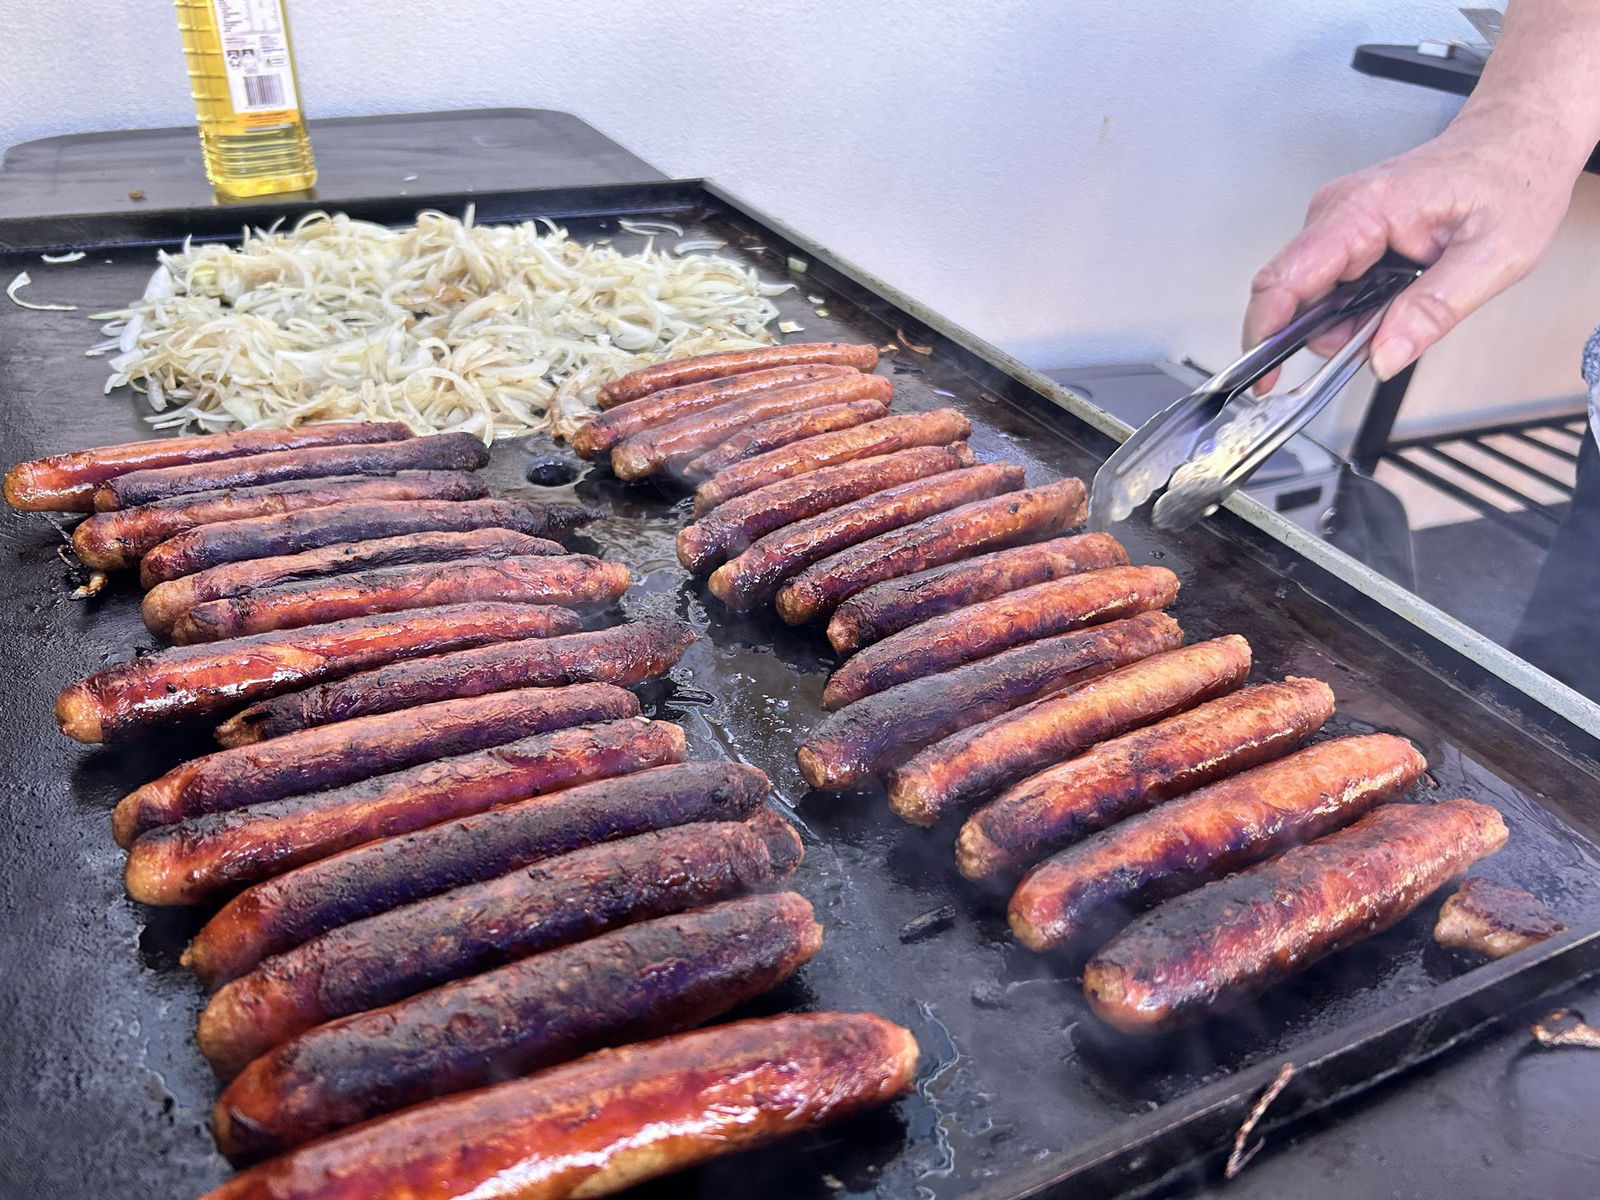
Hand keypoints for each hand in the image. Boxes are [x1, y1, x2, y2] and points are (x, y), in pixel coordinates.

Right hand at [1244, 107, 1584, 384]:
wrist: (1518, 138)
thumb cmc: (1512, 179)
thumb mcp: (1494, 257)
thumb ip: (1433, 311)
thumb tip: (1383, 357)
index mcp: (1367, 209)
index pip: (1286, 278)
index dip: (1265, 333)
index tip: (1261, 375)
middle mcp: (1338, 209)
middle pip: (1291, 293)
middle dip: (1323, 334)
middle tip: (1381, 338)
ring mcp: (1336, 217)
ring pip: (1309, 294)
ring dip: (1343, 321)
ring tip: (1402, 307)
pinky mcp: (1343, 229)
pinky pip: (1326, 282)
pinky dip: (1352, 305)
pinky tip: (1391, 294)